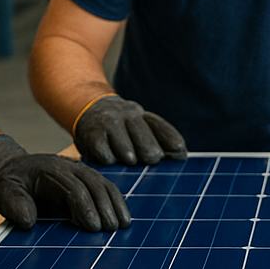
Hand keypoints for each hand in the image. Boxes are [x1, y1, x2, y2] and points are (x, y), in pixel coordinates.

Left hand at [0, 134, 130, 230]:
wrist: (11, 170)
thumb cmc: (8, 184)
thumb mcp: (3, 193)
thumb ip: (15, 205)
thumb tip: (29, 221)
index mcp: (51, 169)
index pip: (74, 188)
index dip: (85, 207)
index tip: (93, 227)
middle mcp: (69, 167)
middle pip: (94, 184)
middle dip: (105, 207)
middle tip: (112, 229)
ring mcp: (79, 170)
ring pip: (103, 184)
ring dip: (115, 203)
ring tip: (123, 224)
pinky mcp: (84, 179)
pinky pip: (104, 187)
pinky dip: (115, 200)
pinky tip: (122, 215)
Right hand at [72, 94, 186, 166]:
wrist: (87, 108)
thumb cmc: (121, 128)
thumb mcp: (139, 126)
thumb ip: (160, 140)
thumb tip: (182, 155)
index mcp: (142, 116)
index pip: (160, 128)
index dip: (171, 141)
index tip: (180, 152)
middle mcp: (127, 116)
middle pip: (144, 140)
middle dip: (150, 152)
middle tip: (152, 159)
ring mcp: (109, 124)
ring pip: (126, 149)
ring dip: (129, 157)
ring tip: (130, 160)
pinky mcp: (92, 135)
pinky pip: (104, 154)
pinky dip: (108, 160)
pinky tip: (109, 159)